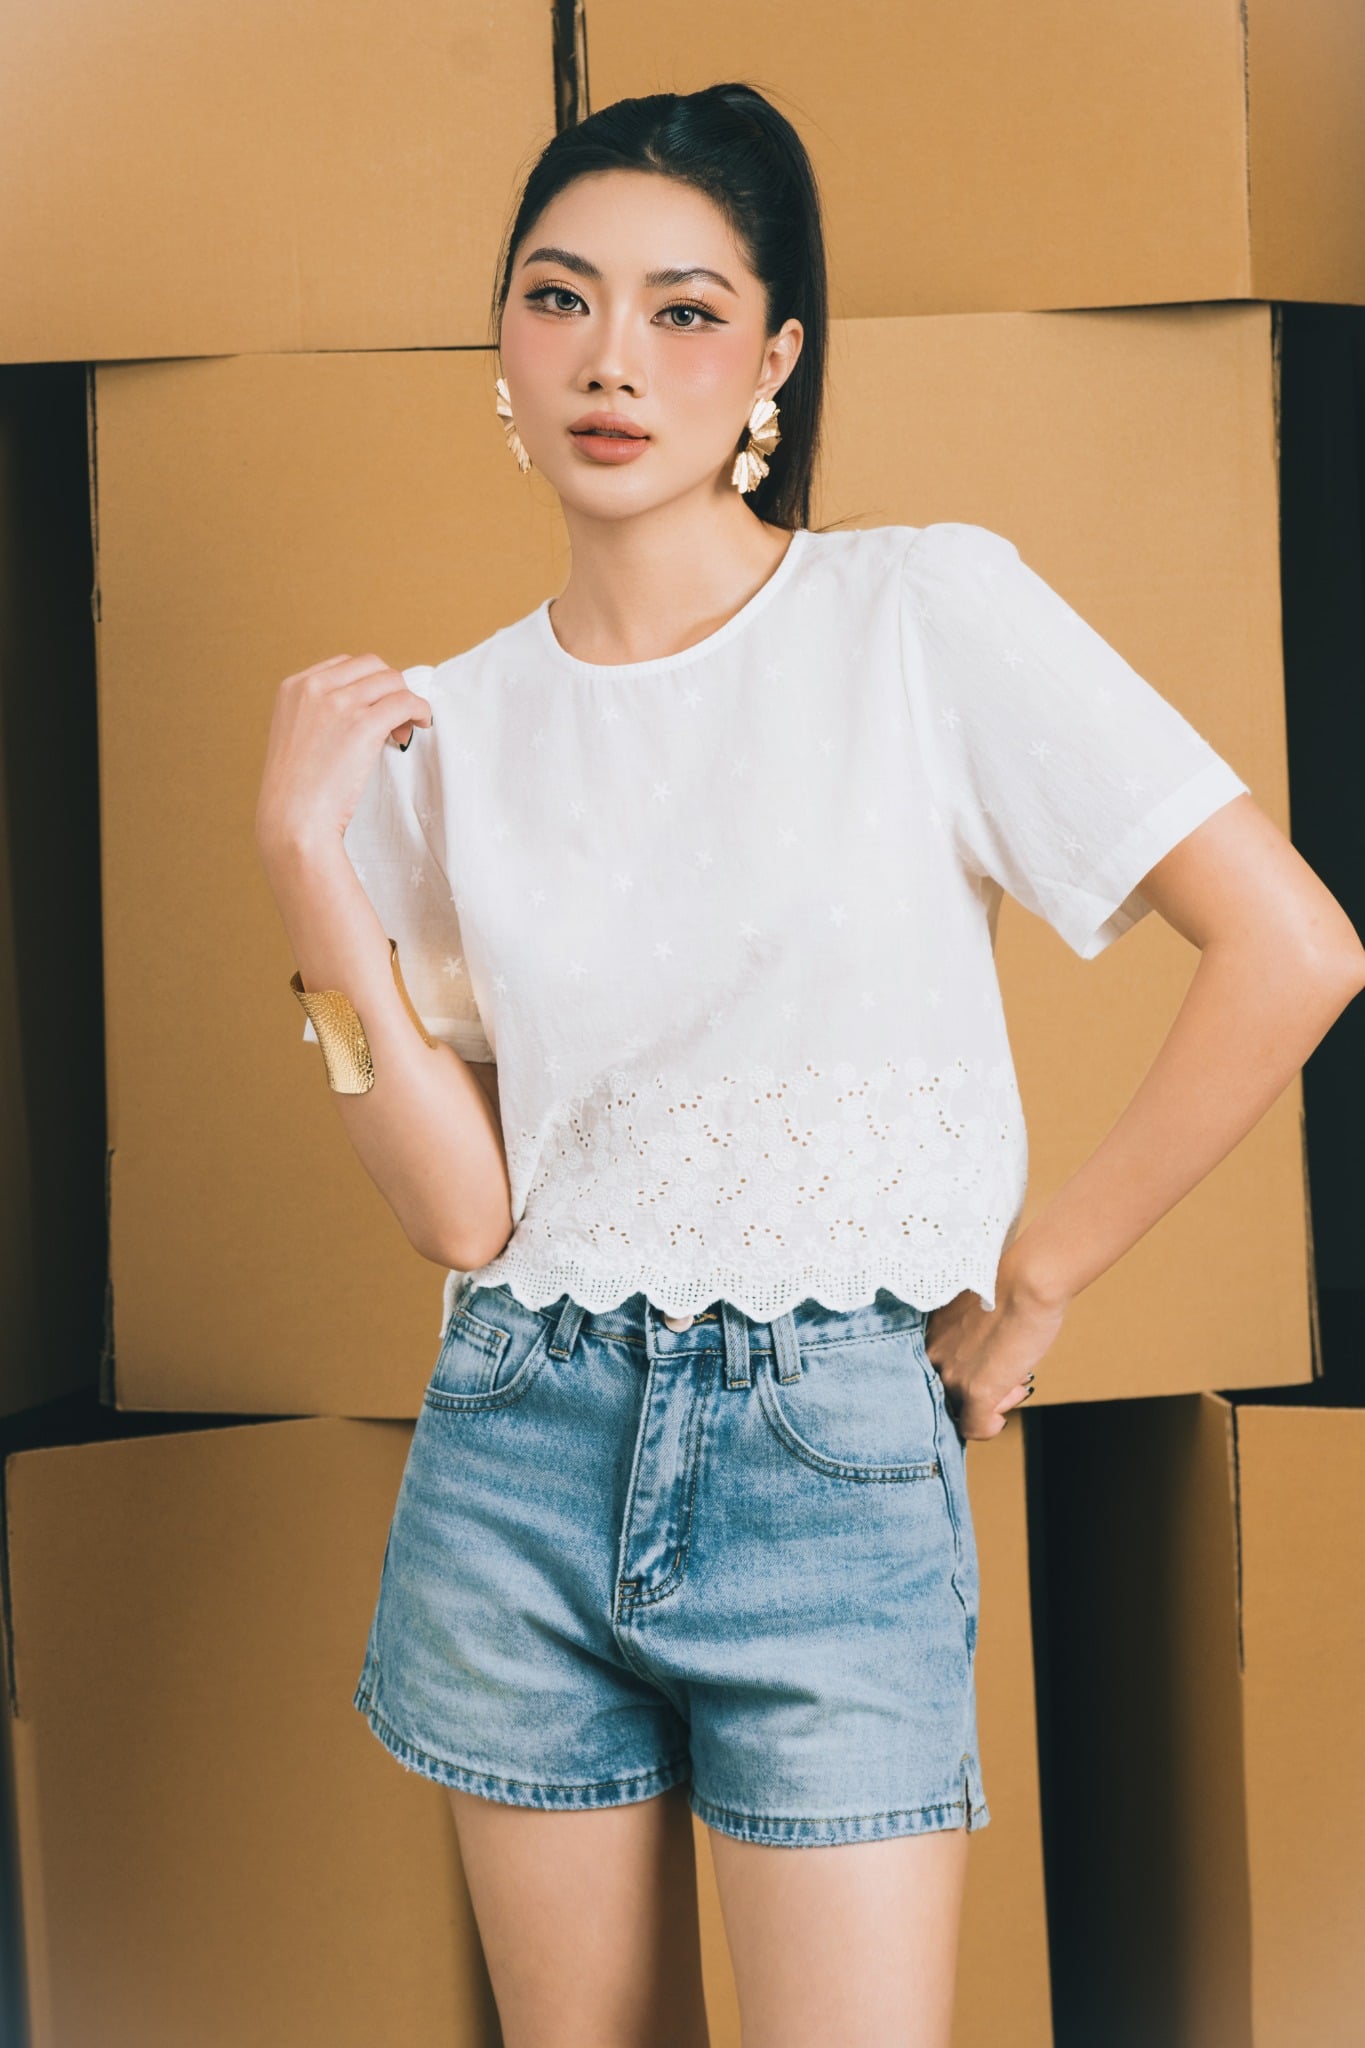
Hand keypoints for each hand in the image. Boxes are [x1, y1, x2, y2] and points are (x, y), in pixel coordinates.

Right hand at [254, 653, 433, 860]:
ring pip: (392, 681)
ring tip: (404, 730)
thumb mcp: (295, 736)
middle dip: (388, 688)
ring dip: (405, 701)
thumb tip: (365, 708)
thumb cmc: (296, 792)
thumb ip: (319, 714)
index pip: (345, 664)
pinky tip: (421, 725)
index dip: (368, 685)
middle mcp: (314, 687)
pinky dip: (420, 710)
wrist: (292, 820)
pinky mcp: (362, 724)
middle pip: (371, 665)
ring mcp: (338, 704)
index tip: (375, 708)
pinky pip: (405, 701)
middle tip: (394, 720)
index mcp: (294, 687)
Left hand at [923, 1272, 1069, 1440]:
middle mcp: (931, 1356)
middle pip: (947, 1392)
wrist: (1026, 1281)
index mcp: (927, 1334)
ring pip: (963, 1409)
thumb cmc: (1006, 1286)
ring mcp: (952, 1376)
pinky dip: (989, 1428)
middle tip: (1006, 1379)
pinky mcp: (976, 1391)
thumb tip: (981, 1363)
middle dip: (978, 1389)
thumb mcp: (969, 1314)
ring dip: (990, 1403)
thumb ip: (963, 1339)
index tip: (987, 1367)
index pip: (933, 1371)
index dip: (963, 1374)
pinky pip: (975, 1428)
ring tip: (1014, 1383)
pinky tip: (1000, 1418)